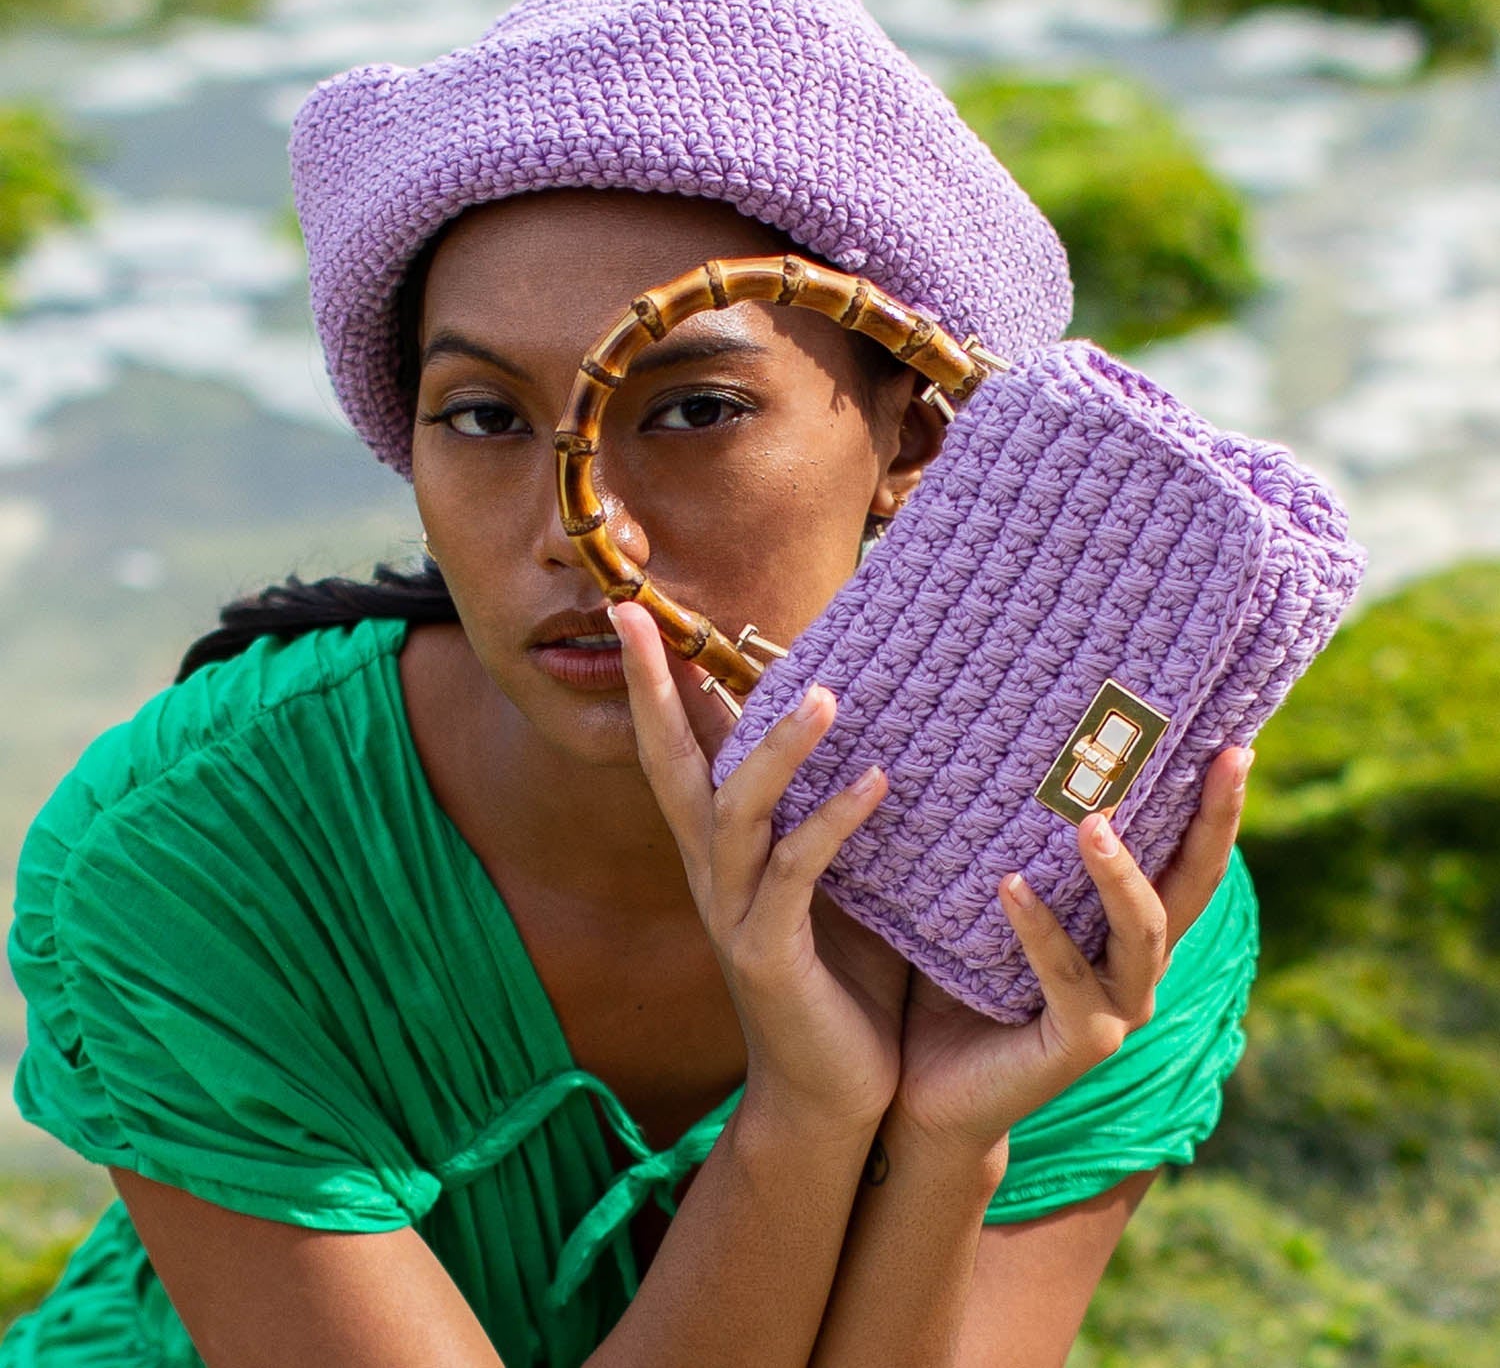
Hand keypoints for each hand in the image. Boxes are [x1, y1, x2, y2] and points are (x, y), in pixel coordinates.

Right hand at [609, 601, 909, 1134]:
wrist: (835, 1096)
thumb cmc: (844, 977)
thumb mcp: (834, 879)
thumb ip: (826, 810)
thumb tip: (864, 730)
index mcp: (720, 852)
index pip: (677, 752)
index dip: (657, 686)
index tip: (639, 614)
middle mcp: (711, 875)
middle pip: (667, 767)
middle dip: (652, 691)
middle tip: (639, 618)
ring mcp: (732, 915)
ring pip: (733, 811)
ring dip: (775, 749)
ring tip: (826, 696)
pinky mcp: (767, 954)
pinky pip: (793, 874)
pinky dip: (831, 823)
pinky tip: (877, 783)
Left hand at [890, 747, 1253, 1156]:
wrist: (925, 1088)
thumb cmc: (951, 982)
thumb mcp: (987, 900)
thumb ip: (1010, 843)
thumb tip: (1000, 748)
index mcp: (1121, 925)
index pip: (1182, 855)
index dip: (1213, 804)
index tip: (1231, 740)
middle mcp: (1136, 964)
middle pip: (1192, 885)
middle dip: (1213, 820)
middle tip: (1224, 757)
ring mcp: (1117, 1008)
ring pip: (1142, 932)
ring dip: (1119, 873)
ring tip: (1090, 822)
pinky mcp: (1082, 1044)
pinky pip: (1067, 977)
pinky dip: (1040, 929)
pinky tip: (1011, 886)